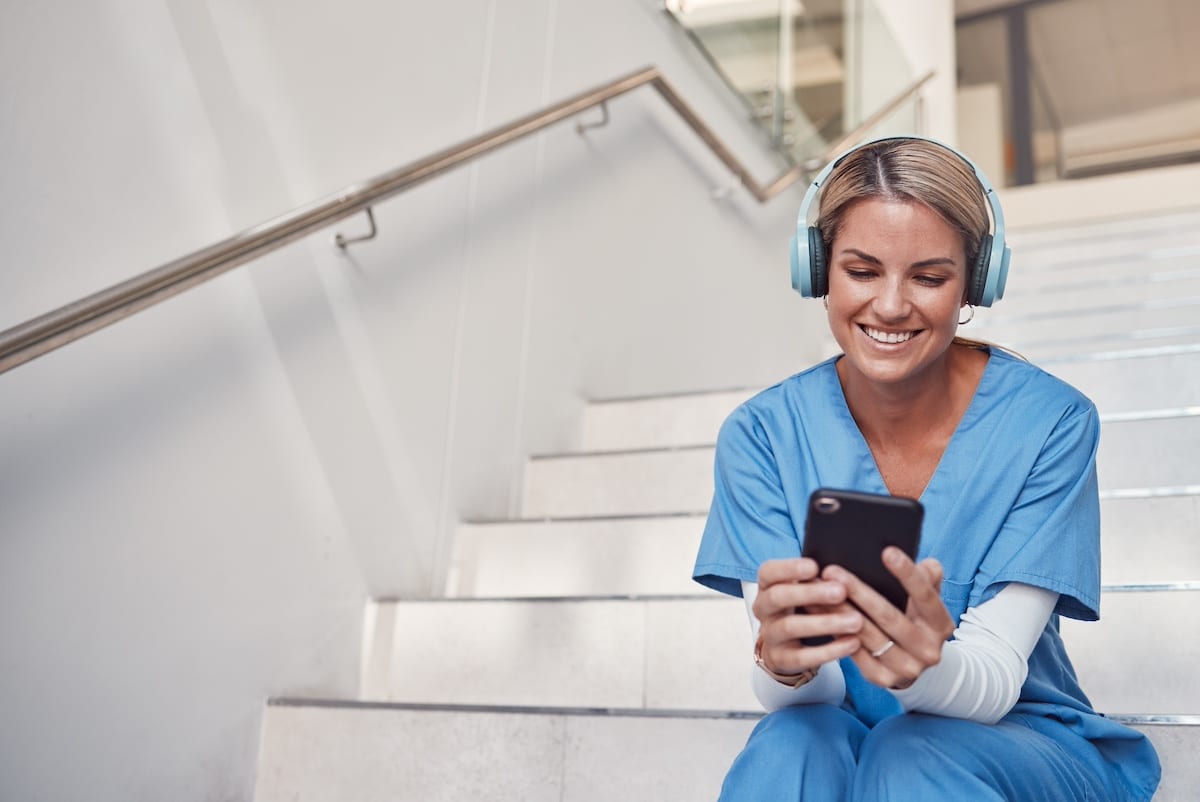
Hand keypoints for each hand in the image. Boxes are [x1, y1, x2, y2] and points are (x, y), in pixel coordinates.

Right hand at [752, 558, 864, 676]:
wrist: (787, 645)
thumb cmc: (802, 606)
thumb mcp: (804, 589)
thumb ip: (817, 579)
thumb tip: (844, 574)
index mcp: (767, 585)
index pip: (768, 572)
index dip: (789, 568)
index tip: (815, 566)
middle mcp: (763, 608)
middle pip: (778, 597)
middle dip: (810, 593)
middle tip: (841, 591)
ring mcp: (769, 634)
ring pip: (790, 627)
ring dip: (825, 623)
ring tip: (855, 620)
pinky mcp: (780, 659)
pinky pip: (803, 657)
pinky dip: (829, 650)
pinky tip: (852, 643)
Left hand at [820, 548, 954, 689]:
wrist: (913, 663)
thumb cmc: (915, 619)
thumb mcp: (926, 601)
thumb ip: (928, 579)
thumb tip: (926, 564)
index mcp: (941, 625)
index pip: (926, 597)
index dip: (908, 574)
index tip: (887, 551)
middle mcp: (928, 650)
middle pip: (889, 616)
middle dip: (858, 592)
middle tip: (832, 571)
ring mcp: (906, 667)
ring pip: (865, 634)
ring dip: (838, 610)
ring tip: (817, 588)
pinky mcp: (882, 678)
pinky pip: (852, 651)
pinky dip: (832, 630)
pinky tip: (816, 611)